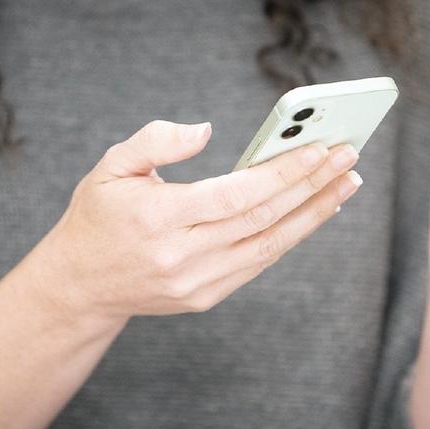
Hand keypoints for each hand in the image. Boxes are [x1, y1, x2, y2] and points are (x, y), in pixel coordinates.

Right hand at [33, 120, 361, 322]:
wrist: (80, 284)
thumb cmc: (99, 216)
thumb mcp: (111, 166)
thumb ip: (156, 140)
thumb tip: (207, 131)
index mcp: (158, 217)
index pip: (236, 194)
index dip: (283, 172)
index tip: (320, 147)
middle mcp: (180, 255)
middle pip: (262, 218)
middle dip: (311, 186)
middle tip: (348, 157)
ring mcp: (195, 282)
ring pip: (269, 246)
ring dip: (313, 213)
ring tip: (346, 184)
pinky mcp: (204, 297)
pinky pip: (258, 263)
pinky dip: (291, 236)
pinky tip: (314, 212)